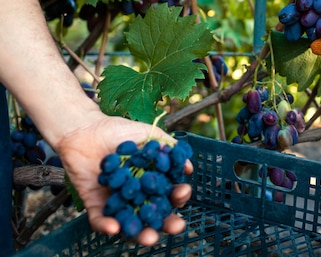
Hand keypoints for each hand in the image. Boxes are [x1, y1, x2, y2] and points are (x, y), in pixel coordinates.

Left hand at [54, 111, 192, 245]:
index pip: (170, 194)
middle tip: (177, 226)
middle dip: (168, 223)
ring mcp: (118, 202)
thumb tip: (188, 167)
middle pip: (156, 214)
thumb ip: (169, 150)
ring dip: (141, 234)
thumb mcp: (149, 136)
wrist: (86, 128)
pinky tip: (114, 228)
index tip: (182, 190)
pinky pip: (100, 220)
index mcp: (153, 181)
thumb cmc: (119, 131)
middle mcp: (138, 195)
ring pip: (131, 224)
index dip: (179, 195)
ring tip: (149, 238)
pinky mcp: (96, 205)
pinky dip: (106, 226)